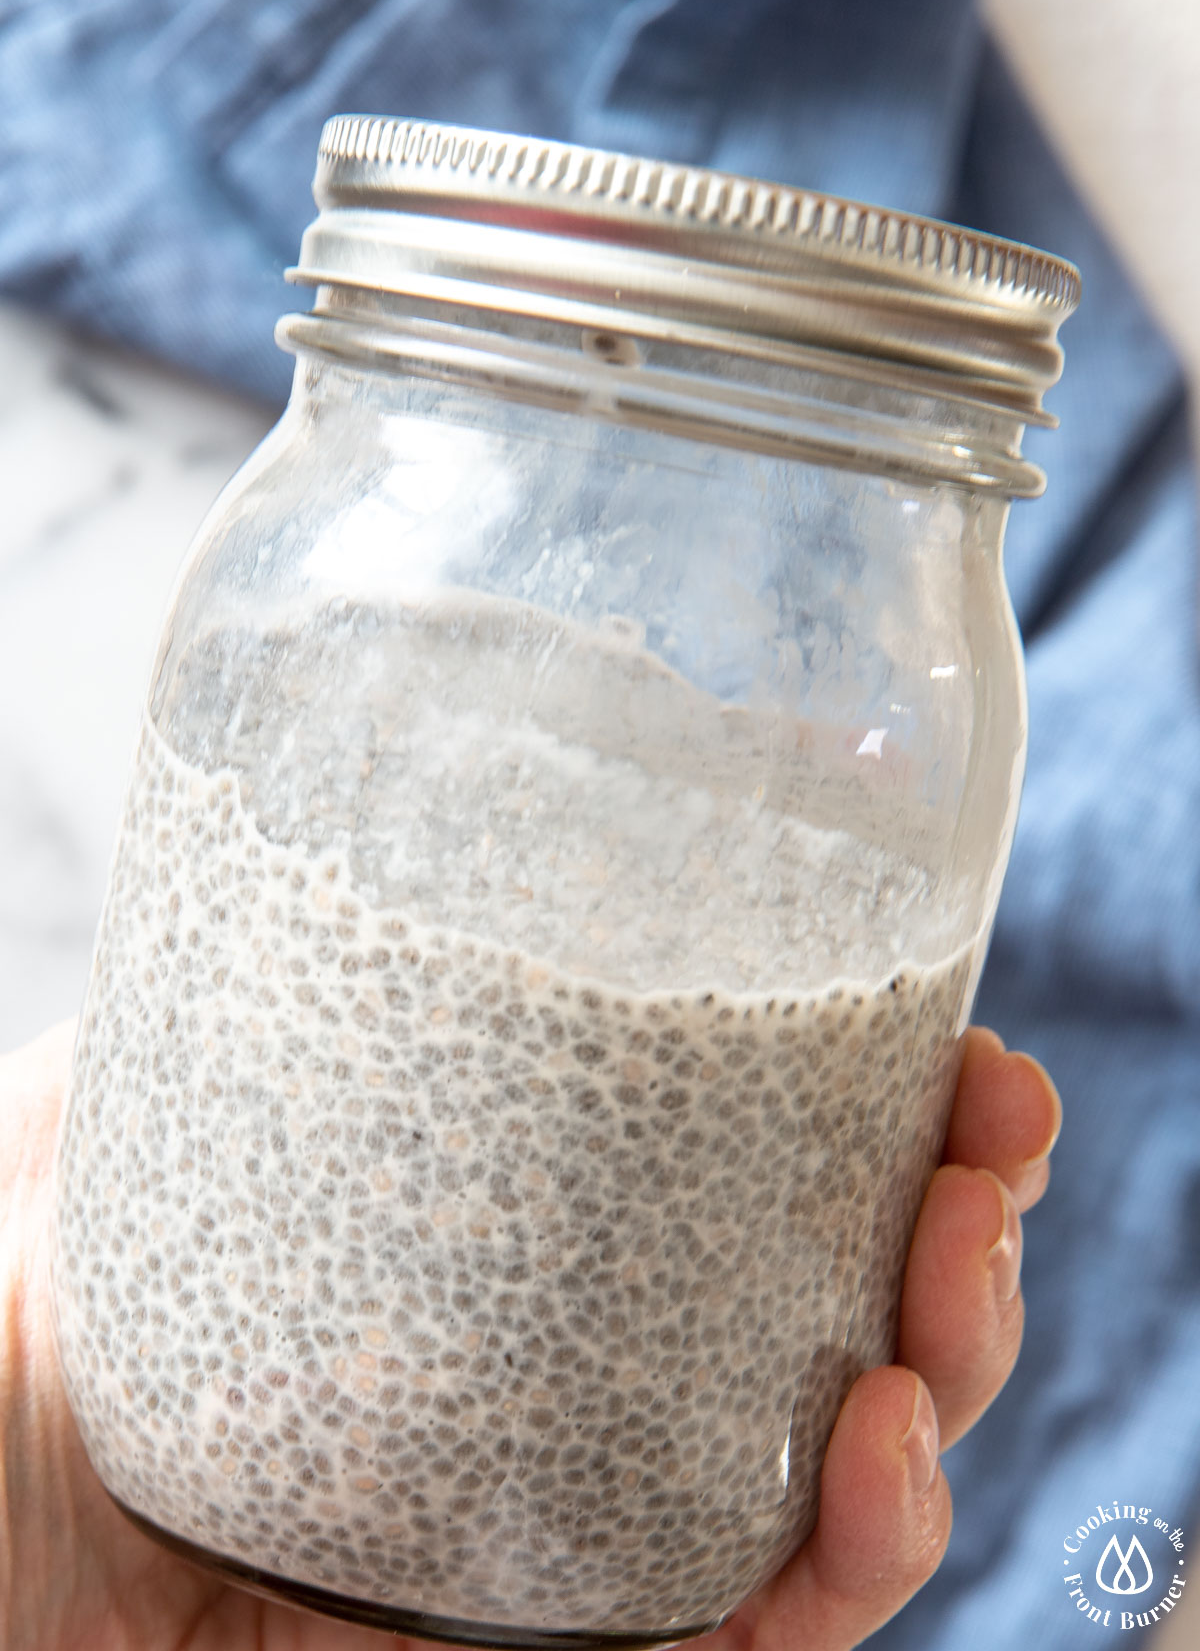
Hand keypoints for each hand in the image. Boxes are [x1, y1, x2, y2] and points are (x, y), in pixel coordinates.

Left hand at [1, 1020, 1058, 1650]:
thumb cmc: (3, 1322)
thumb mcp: (115, 1107)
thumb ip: (225, 968)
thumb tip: (361, 759)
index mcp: (500, 1267)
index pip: (731, 1197)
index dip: (863, 1115)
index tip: (940, 1031)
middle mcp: (556, 1406)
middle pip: (819, 1328)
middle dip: (947, 1225)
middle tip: (989, 1131)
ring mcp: (559, 1550)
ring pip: (830, 1490)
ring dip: (945, 1375)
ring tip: (954, 1270)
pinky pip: (747, 1645)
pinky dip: (844, 1568)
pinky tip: (871, 1457)